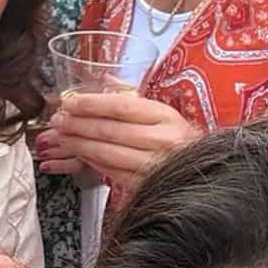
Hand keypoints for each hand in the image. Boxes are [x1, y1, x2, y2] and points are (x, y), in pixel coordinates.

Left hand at [36, 90, 200, 192]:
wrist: (209, 173)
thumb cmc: (181, 140)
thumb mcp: (163, 114)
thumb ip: (133, 97)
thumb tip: (105, 81)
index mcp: (166, 117)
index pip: (121, 107)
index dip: (90, 103)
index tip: (69, 102)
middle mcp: (163, 141)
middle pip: (110, 130)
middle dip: (78, 124)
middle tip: (58, 120)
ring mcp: (155, 166)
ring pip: (107, 153)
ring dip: (79, 144)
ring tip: (62, 136)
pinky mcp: (147, 186)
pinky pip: (111, 172)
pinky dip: (92, 161)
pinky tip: (80, 153)